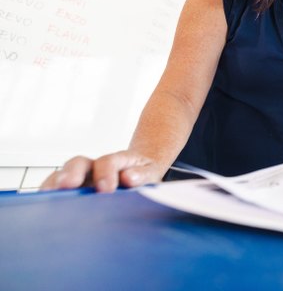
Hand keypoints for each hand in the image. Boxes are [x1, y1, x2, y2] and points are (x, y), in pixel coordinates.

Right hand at [39, 151, 164, 192]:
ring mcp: (80, 177)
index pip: (108, 161)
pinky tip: (46, 208)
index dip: (106, 173)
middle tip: (67, 185)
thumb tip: (128, 178)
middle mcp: (93, 166)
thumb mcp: (151, 171)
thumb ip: (142, 174)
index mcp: (116, 160)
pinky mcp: (71, 189)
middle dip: (71, 173)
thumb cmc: (143, 173)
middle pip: (78, 163)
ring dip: (54, 185)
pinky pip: (55, 189)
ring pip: (62, 175)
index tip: (106, 189)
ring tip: (47, 197)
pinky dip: (49, 197)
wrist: (137, 171)